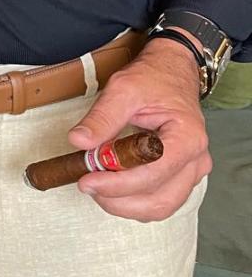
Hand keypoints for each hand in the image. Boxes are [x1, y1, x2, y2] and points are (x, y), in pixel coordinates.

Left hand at [67, 37, 210, 221]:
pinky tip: (112, 186)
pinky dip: (134, 200)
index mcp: (187, 137)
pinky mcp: (182, 175)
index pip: (153, 174)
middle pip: (160, 200)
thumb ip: (102, 117)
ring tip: (96, 185)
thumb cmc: (153, 78)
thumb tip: (79, 141)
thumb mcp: (123, 88)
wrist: (171, 70)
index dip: (118, 183)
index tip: (88, 180)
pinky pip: (160, 200)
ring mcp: (192, 170)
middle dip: (119, 199)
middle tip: (87, 184)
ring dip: (125, 204)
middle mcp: (196, 160)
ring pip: (161, 206)